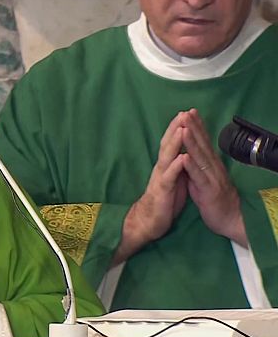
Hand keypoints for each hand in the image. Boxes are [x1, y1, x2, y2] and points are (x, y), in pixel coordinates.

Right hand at [116, 112, 187, 263]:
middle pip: (168, 144)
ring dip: (175, 142)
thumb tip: (186, 152)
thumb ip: (178, 167)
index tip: (188, 113)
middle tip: (184, 113)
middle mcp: (161, 168)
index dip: (179, 128)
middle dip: (176, 128)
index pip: (172, 144)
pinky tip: (183, 157)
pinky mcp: (161, 191)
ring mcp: (160, 178)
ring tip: (183, 128)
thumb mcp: (173, 180)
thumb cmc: (163, 201)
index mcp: (166, 166)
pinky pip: (169, 177)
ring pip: (167, 157)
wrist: (148, 223)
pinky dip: (176, 167)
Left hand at [181, 109, 246, 245]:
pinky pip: (199, 177)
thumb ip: (197, 168)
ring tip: (184, 127)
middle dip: (193, 128)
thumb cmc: (215, 200)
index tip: (189, 112)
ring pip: (200, 157)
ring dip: (192, 142)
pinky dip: (191, 166)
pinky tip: (185, 156)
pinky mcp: (208, 190)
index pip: (203, 142)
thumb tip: (189, 155)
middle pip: (202, 145)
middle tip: (186, 112)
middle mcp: (213, 168)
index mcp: (211, 165)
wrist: (230, 220)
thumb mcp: (203, 180)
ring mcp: (212, 178)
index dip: (197, 127)